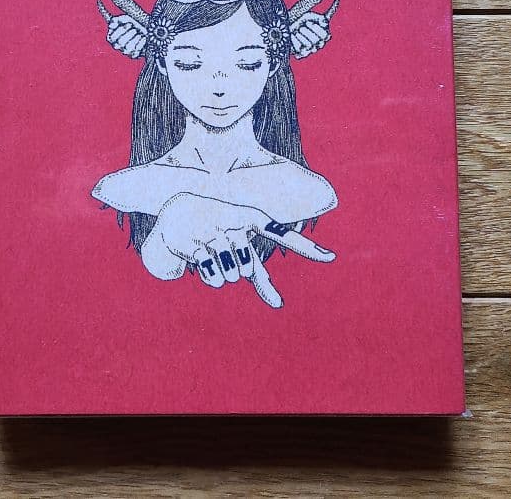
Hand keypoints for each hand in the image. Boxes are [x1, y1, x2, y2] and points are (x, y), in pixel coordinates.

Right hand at [97, 1, 145, 58]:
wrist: (147, 31)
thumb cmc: (133, 23)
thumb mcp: (123, 17)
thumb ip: (112, 14)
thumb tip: (99, 2)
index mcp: (111, 37)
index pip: (113, 36)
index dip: (122, 30)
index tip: (130, 23)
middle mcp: (116, 45)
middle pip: (120, 43)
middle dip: (129, 34)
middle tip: (135, 28)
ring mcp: (124, 51)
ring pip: (127, 48)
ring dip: (135, 39)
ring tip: (140, 33)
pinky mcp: (133, 56)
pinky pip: (135, 53)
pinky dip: (140, 44)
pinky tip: (144, 38)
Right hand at [141, 193, 335, 308]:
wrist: (179, 206)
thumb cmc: (219, 229)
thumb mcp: (240, 247)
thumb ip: (261, 275)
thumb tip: (279, 304)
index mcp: (252, 218)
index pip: (284, 234)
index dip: (307, 247)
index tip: (331, 258)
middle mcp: (236, 221)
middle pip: (246, 269)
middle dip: (235, 269)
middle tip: (223, 252)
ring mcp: (214, 230)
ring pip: (230, 276)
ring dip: (221, 275)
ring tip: (211, 254)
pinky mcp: (194, 242)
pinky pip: (212, 275)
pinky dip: (210, 277)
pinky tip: (201, 260)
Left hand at [290, 0, 338, 57]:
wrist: (290, 27)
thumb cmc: (303, 20)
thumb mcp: (314, 15)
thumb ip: (327, 11)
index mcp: (325, 36)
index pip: (324, 35)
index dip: (315, 28)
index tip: (308, 22)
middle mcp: (319, 44)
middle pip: (316, 41)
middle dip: (307, 32)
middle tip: (300, 26)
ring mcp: (311, 50)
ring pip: (309, 46)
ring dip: (301, 37)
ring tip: (295, 30)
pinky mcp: (301, 54)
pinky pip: (300, 52)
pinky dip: (295, 44)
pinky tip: (292, 37)